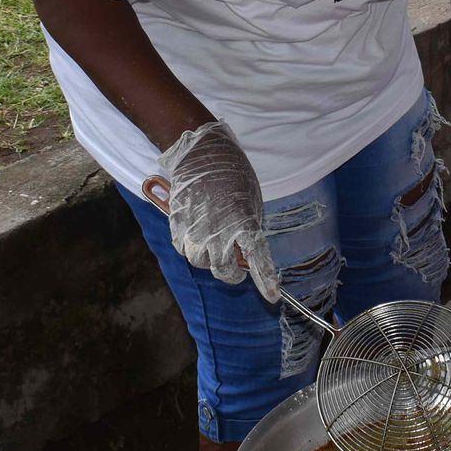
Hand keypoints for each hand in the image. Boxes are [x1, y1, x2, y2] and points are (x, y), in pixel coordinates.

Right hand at [155, 120, 279, 301]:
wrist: (202, 153)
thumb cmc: (232, 174)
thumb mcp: (251, 200)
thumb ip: (249, 228)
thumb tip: (245, 251)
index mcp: (244, 222)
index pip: (258, 259)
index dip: (266, 280)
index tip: (273, 296)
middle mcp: (218, 231)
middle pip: (223, 270)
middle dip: (232, 273)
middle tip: (236, 267)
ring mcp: (194, 230)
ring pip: (200, 261)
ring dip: (209, 259)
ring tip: (214, 246)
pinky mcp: (176, 225)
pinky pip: (183, 248)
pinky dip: (191, 248)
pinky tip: (197, 237)